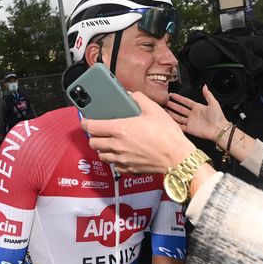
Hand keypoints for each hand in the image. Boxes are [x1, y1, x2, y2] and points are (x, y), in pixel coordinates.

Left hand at [81, 92, 195, 174]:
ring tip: (110, 142)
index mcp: (120, 129)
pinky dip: (114, 160)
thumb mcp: (154, 110)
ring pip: (101, 155)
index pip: (91, 126)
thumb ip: (139, 99)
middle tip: (100, 131)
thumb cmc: (167, 135)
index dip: (85, 122)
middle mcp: (117, 145)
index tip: (86, 120)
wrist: (177, 157)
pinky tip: (121, 154)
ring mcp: (122, 159)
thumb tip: (131, 94)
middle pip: (93, 142)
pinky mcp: (129, 169)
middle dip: (93, 136)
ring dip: (102, 148)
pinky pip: (114, 166)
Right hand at [166, 86, 229, 142]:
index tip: (172, 95)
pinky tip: (169, 121)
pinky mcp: (190, 129)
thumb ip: (207, 94)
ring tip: (164, 110)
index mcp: (198, 107)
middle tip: (165, 102)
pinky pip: (180, 126)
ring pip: (178, 117)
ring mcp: (191, 122)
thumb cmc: (218, 117)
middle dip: (173, 105)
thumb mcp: (213, 103)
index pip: (186, 101)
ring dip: (172, 114)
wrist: (219, 129)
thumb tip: (205, 86)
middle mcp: (193, 114)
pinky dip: (175, 124)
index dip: (179, 98)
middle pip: (180, 109)